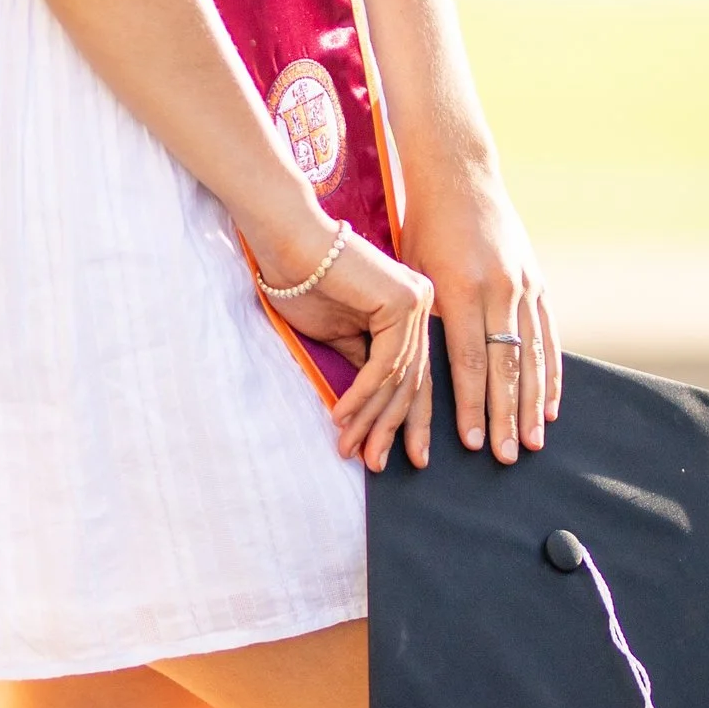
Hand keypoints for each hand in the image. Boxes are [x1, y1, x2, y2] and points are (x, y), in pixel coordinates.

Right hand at [264, 226, 436, 472]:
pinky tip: (343, 417)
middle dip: (392, 429)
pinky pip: (386, 363)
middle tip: (378, 466)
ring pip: (400, 378)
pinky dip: (364, 395)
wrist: (286, 241)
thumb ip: (361, 365)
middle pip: (413, 381)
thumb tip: (373, 405)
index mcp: (411, 312)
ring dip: (372, 419)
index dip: (402, 420)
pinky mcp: (404, 301)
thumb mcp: (338, 335)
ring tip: (353, 450)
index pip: (412, 375)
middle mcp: (422, 305)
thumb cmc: (303, 282)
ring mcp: (418, 302)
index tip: (391, 456)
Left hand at [403, 174, 559, 463]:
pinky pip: (549, 336)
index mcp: (461, 289)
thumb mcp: (413, 272)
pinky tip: (550, 405)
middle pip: (506, 366)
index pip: (469, 361)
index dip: (472, 405)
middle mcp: (499, 289)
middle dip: (505, 416)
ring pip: (533, 356)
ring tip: (533, 441)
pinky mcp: (538, 282)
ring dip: (533, 403)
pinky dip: (551, 373)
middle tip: (508, 457)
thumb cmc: (421, 230)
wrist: (460, 177)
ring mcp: (524, 285)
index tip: (470, 442)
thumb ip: (424, 321)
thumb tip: (419, 379)